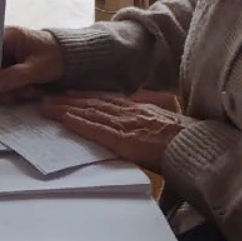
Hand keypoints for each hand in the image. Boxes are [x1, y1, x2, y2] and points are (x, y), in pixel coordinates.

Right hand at [0, 26, 64, 101]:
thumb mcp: (38, 68)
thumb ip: (15, 76)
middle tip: (13, 97)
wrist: (68, 58)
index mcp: (5, 36)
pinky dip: (14, 92)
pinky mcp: (6, 70)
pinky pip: (1, 85)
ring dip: (9, 91)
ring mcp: (2, 59)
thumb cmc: (55, 56)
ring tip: (31, 92)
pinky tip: (31, 91)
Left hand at [38, 91, 190, 171]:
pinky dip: (80, 123)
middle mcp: (129, 113)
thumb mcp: (165, 125)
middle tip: (45, 97)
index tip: (67, 95)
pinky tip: (65, 119)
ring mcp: (126, 125)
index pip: (105, 102)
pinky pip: (98, 130)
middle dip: (67, 101)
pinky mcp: (125, 140)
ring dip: (65, 110)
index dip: (84, 97)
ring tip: (46, 107)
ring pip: (89, 113)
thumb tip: (145, 123)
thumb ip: (150, 121)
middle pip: (92, 104)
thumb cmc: (184, 140)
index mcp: (139, 110)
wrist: (196, 146)